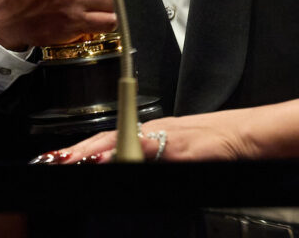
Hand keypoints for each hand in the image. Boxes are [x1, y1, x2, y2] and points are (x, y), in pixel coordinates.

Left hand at [37, 113, 251, 163]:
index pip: (107, 140)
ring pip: (123, 141)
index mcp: (150, 133)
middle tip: (50, 161)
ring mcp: (166, 137)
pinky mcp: (181, 148)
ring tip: (69, 161)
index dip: (80, 150)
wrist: (247, 136)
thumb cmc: (216, 147)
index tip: (55, 159)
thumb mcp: (177, 155)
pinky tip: (110, 161)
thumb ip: (150, 161)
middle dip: (77, 152)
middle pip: (107, 138)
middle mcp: (153, 131)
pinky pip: (149, 149)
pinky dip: (129, 154)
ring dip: (94, 153)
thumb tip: (119, 168)